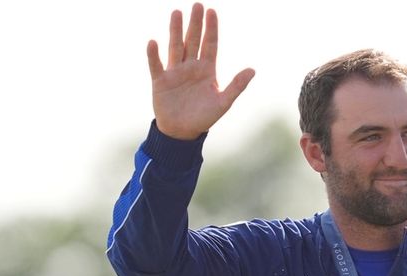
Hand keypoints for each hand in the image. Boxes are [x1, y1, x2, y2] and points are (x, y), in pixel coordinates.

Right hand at [147, 3, 255, 139]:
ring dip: (175, 31)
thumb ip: (237, 86)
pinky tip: (154, 42)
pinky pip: (157, 65)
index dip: (211, 29)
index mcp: (207, 70)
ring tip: (176, 13)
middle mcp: (191, 67)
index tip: (212, 11)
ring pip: (175, 47)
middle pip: (193, 41)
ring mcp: (175, 72)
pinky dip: (154, 55)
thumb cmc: (204, 117)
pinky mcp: (160, 81)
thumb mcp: (224, 102)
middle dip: (195, 23)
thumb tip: (253, 70)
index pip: (210, 45)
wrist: (183, 132)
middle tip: (197, 4)